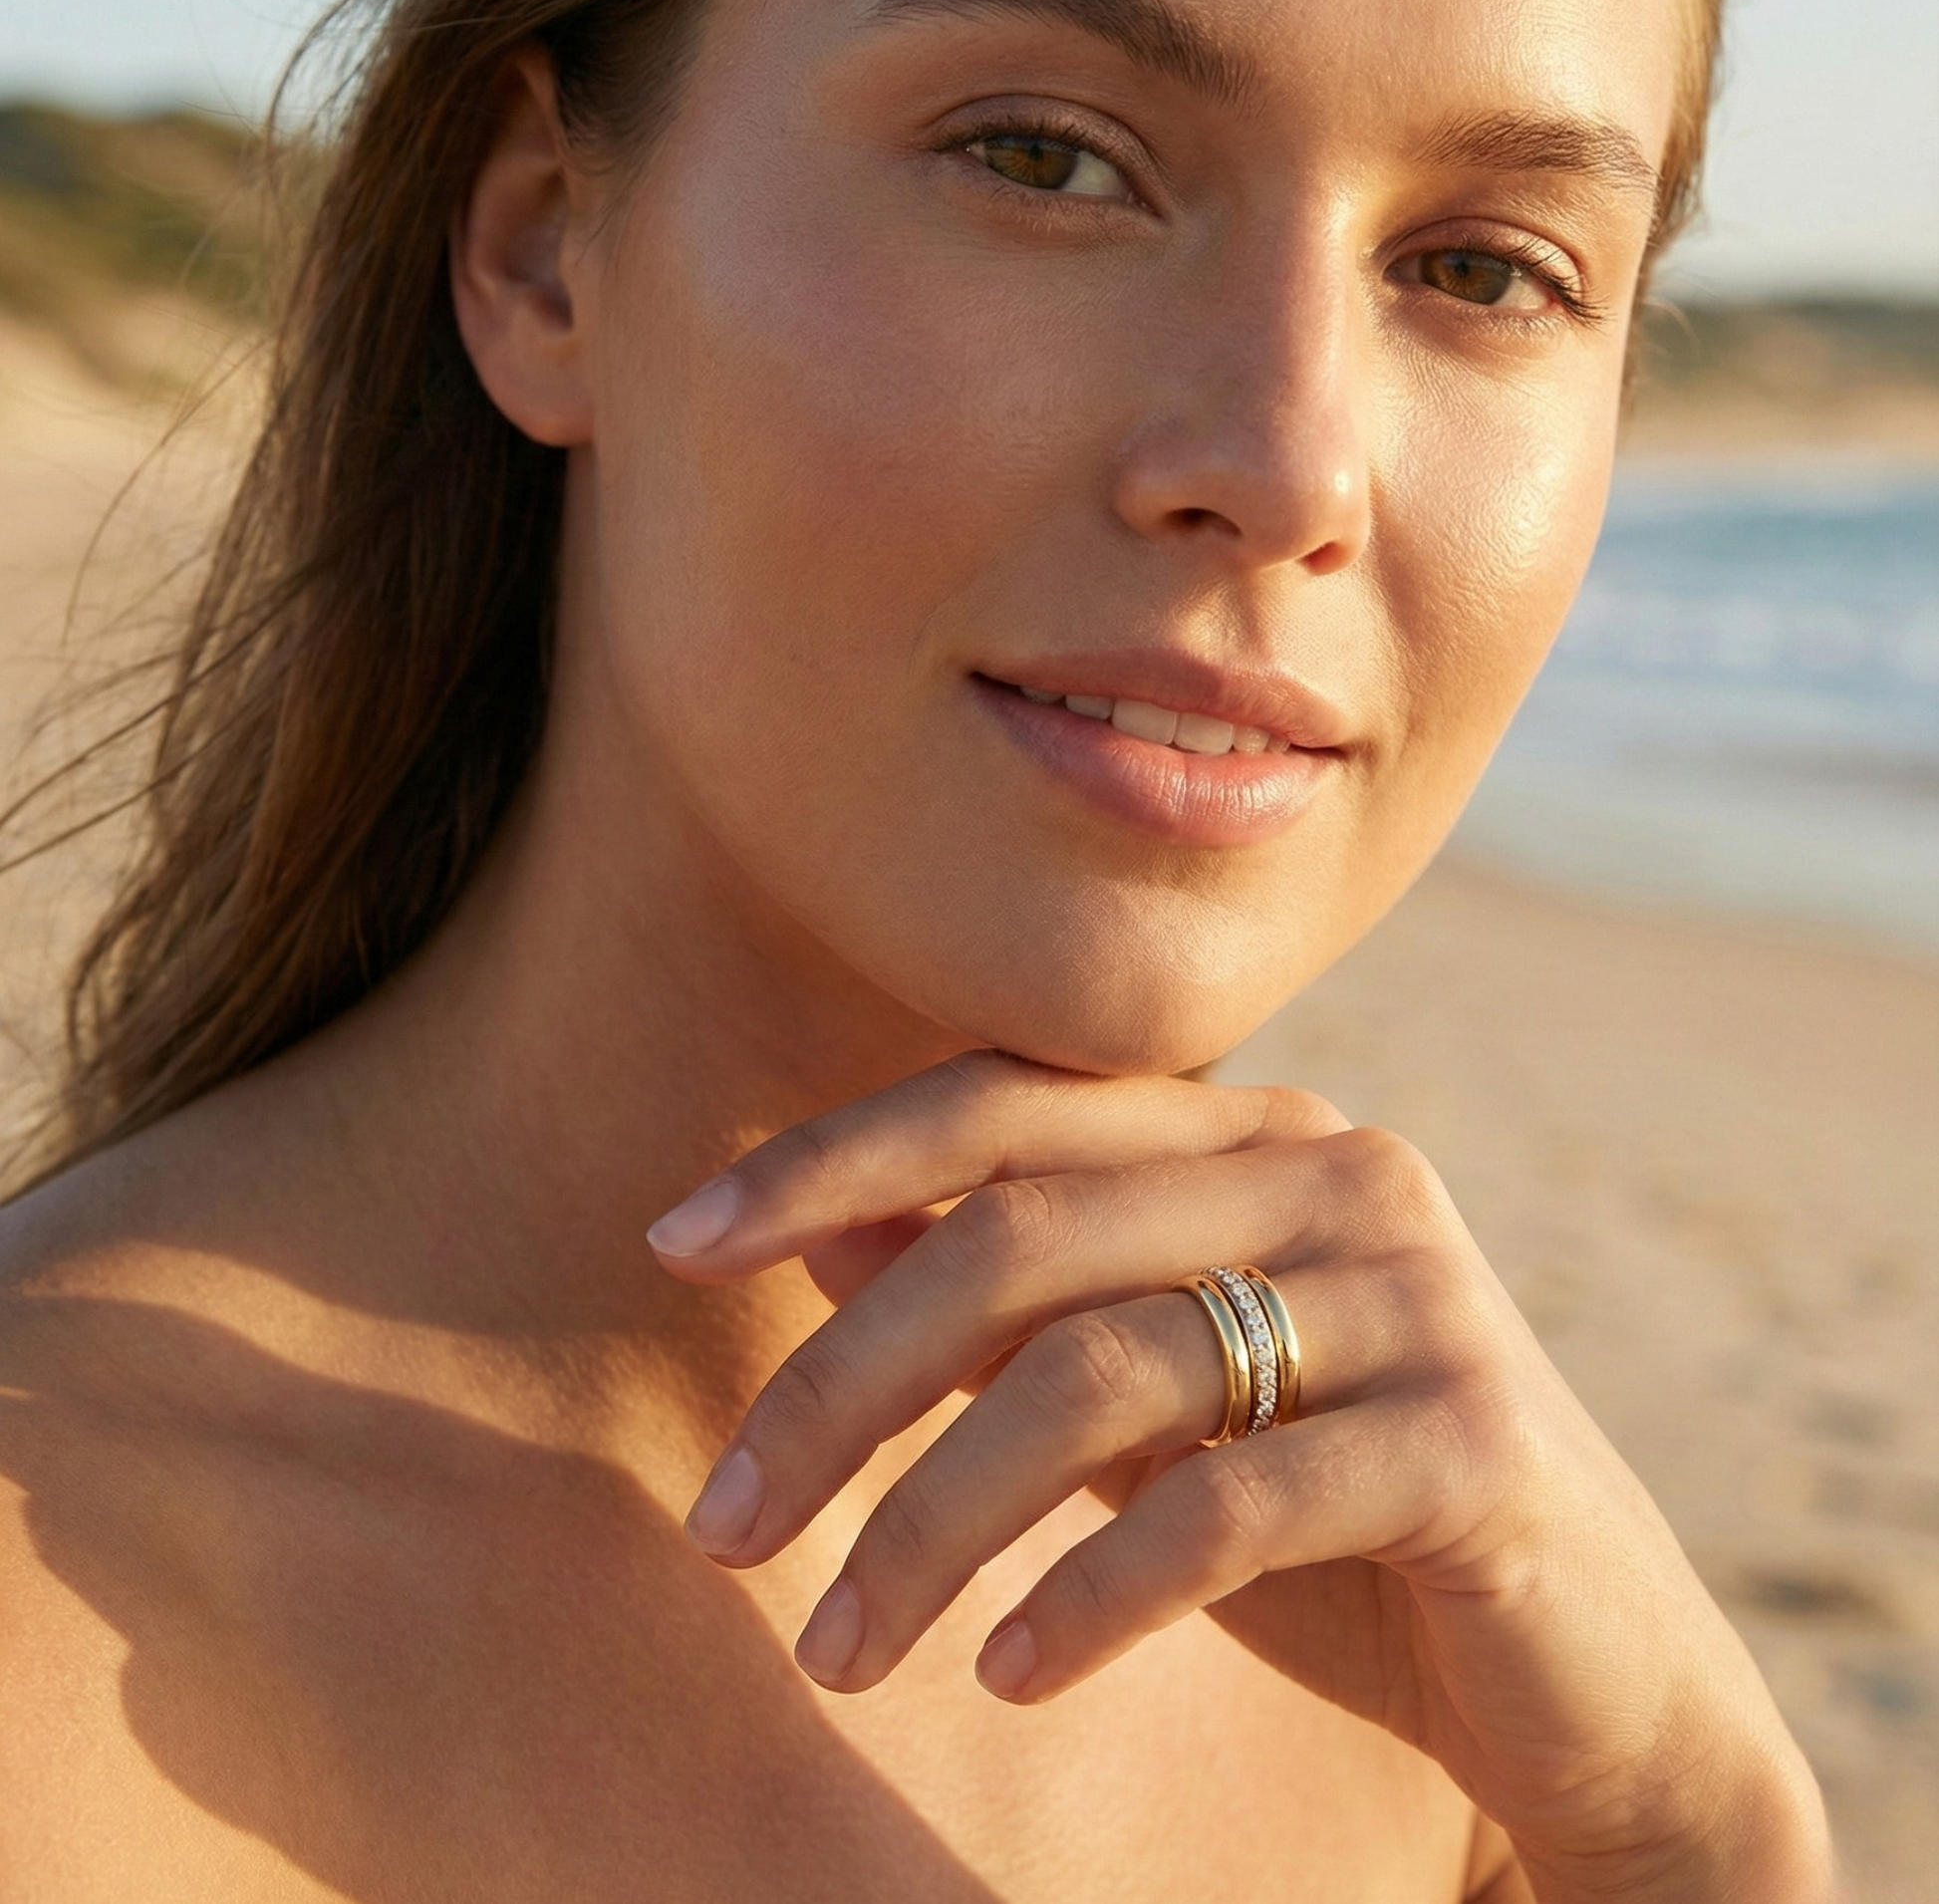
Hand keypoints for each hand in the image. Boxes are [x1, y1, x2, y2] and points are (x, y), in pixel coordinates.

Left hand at [648, 1052, 1831, 1900]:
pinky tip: (1007, 1675)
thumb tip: (820, 1223)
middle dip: (840, 1388)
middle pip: (1018, 1241)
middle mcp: (1338, 1174)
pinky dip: (1088, 1595)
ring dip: (930, 1523)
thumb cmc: (1328, 1512)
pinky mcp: (1472, 1444)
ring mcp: (1418, 1299)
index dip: (827, 1159)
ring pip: (1100, 1374)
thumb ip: (1016, 1294)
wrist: (1590, 1671)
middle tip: (722, 1528)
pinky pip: (1226, 1508)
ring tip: (838, 1648)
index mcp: (1255, 1133)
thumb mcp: (1152, 1395)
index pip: (1003, 1104)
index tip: (674, 1240)